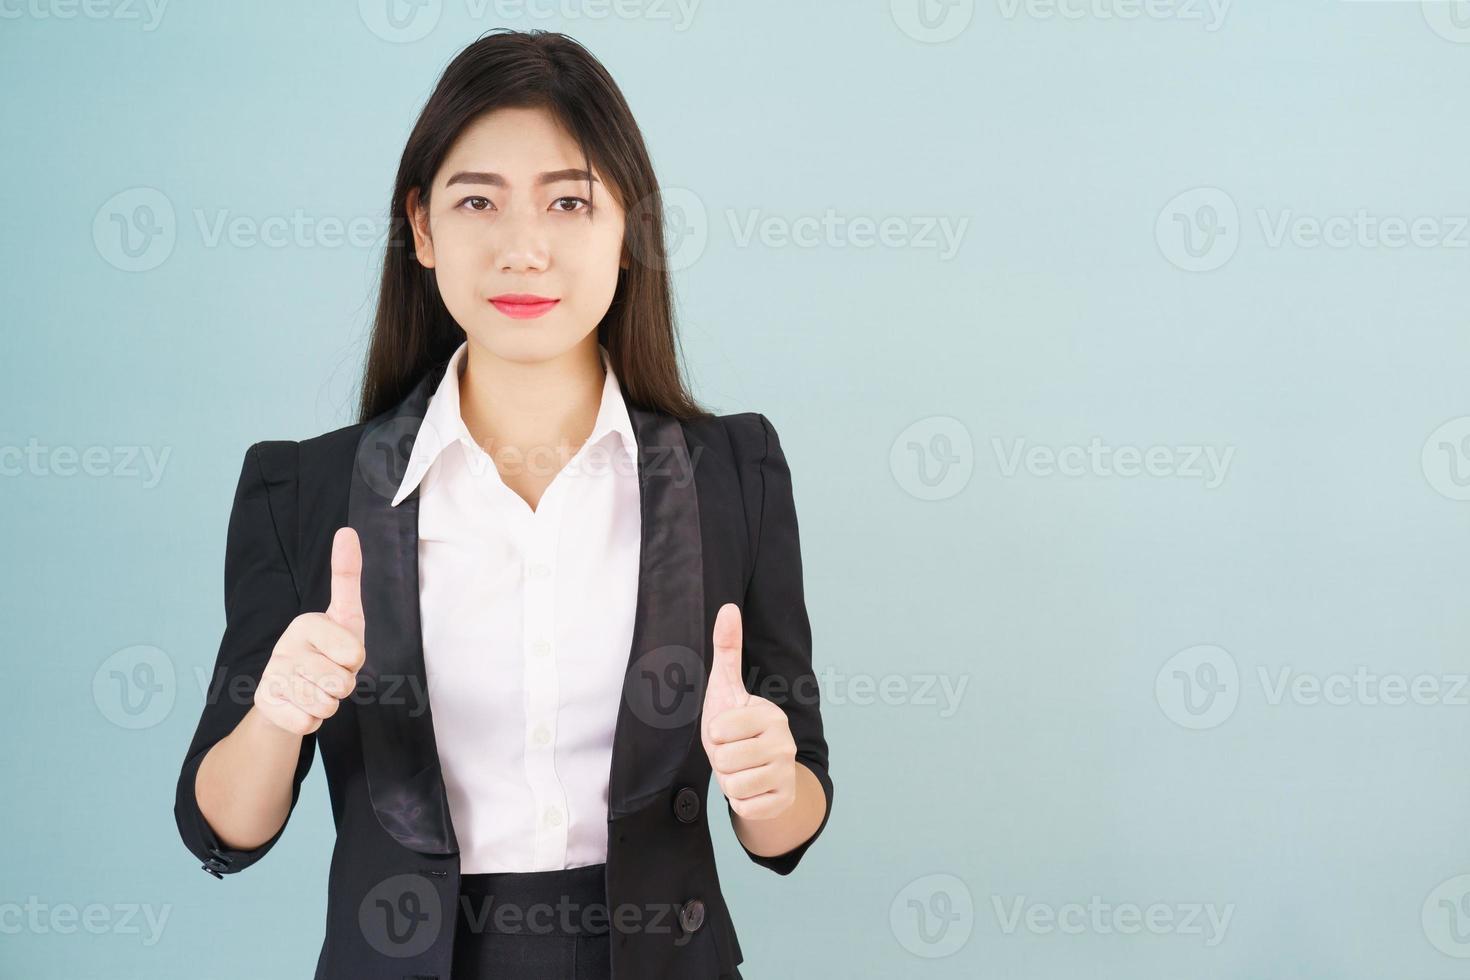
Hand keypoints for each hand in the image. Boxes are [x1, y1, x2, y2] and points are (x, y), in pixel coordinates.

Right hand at [253, 527, 366, 735]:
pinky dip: (312, 720)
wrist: (288, 695)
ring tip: (315, 690)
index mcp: (307, 622)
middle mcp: (285, 646)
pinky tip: (300, 706)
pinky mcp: (265, 704)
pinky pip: (308, 723)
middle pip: (342, 683)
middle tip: (328, 675)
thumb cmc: (326, 653)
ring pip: (326, 705)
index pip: (355, 654)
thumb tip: (347, 530)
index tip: (342, 654)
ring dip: (328, 704)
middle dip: (343, 686)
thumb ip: (347, 577)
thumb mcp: (345, 618)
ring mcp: (272, 675)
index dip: (356, 662)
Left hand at [699, 603, 797, 819]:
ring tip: (740, 770)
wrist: (763, 774)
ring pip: (733, 785)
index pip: (719, 731)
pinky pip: (744, 807)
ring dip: (729, 781)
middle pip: (725, 760)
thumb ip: (727, 649)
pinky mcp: (783, 800)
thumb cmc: (738, 728)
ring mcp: (787, 772)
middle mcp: (785, 742)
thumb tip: (728, 606)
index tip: (729, 732)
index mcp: (770, 714)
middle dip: (721, 760)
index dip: (715, 734)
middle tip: (733, 754)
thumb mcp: (727, 690)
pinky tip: (750, 789)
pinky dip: (740, 802)